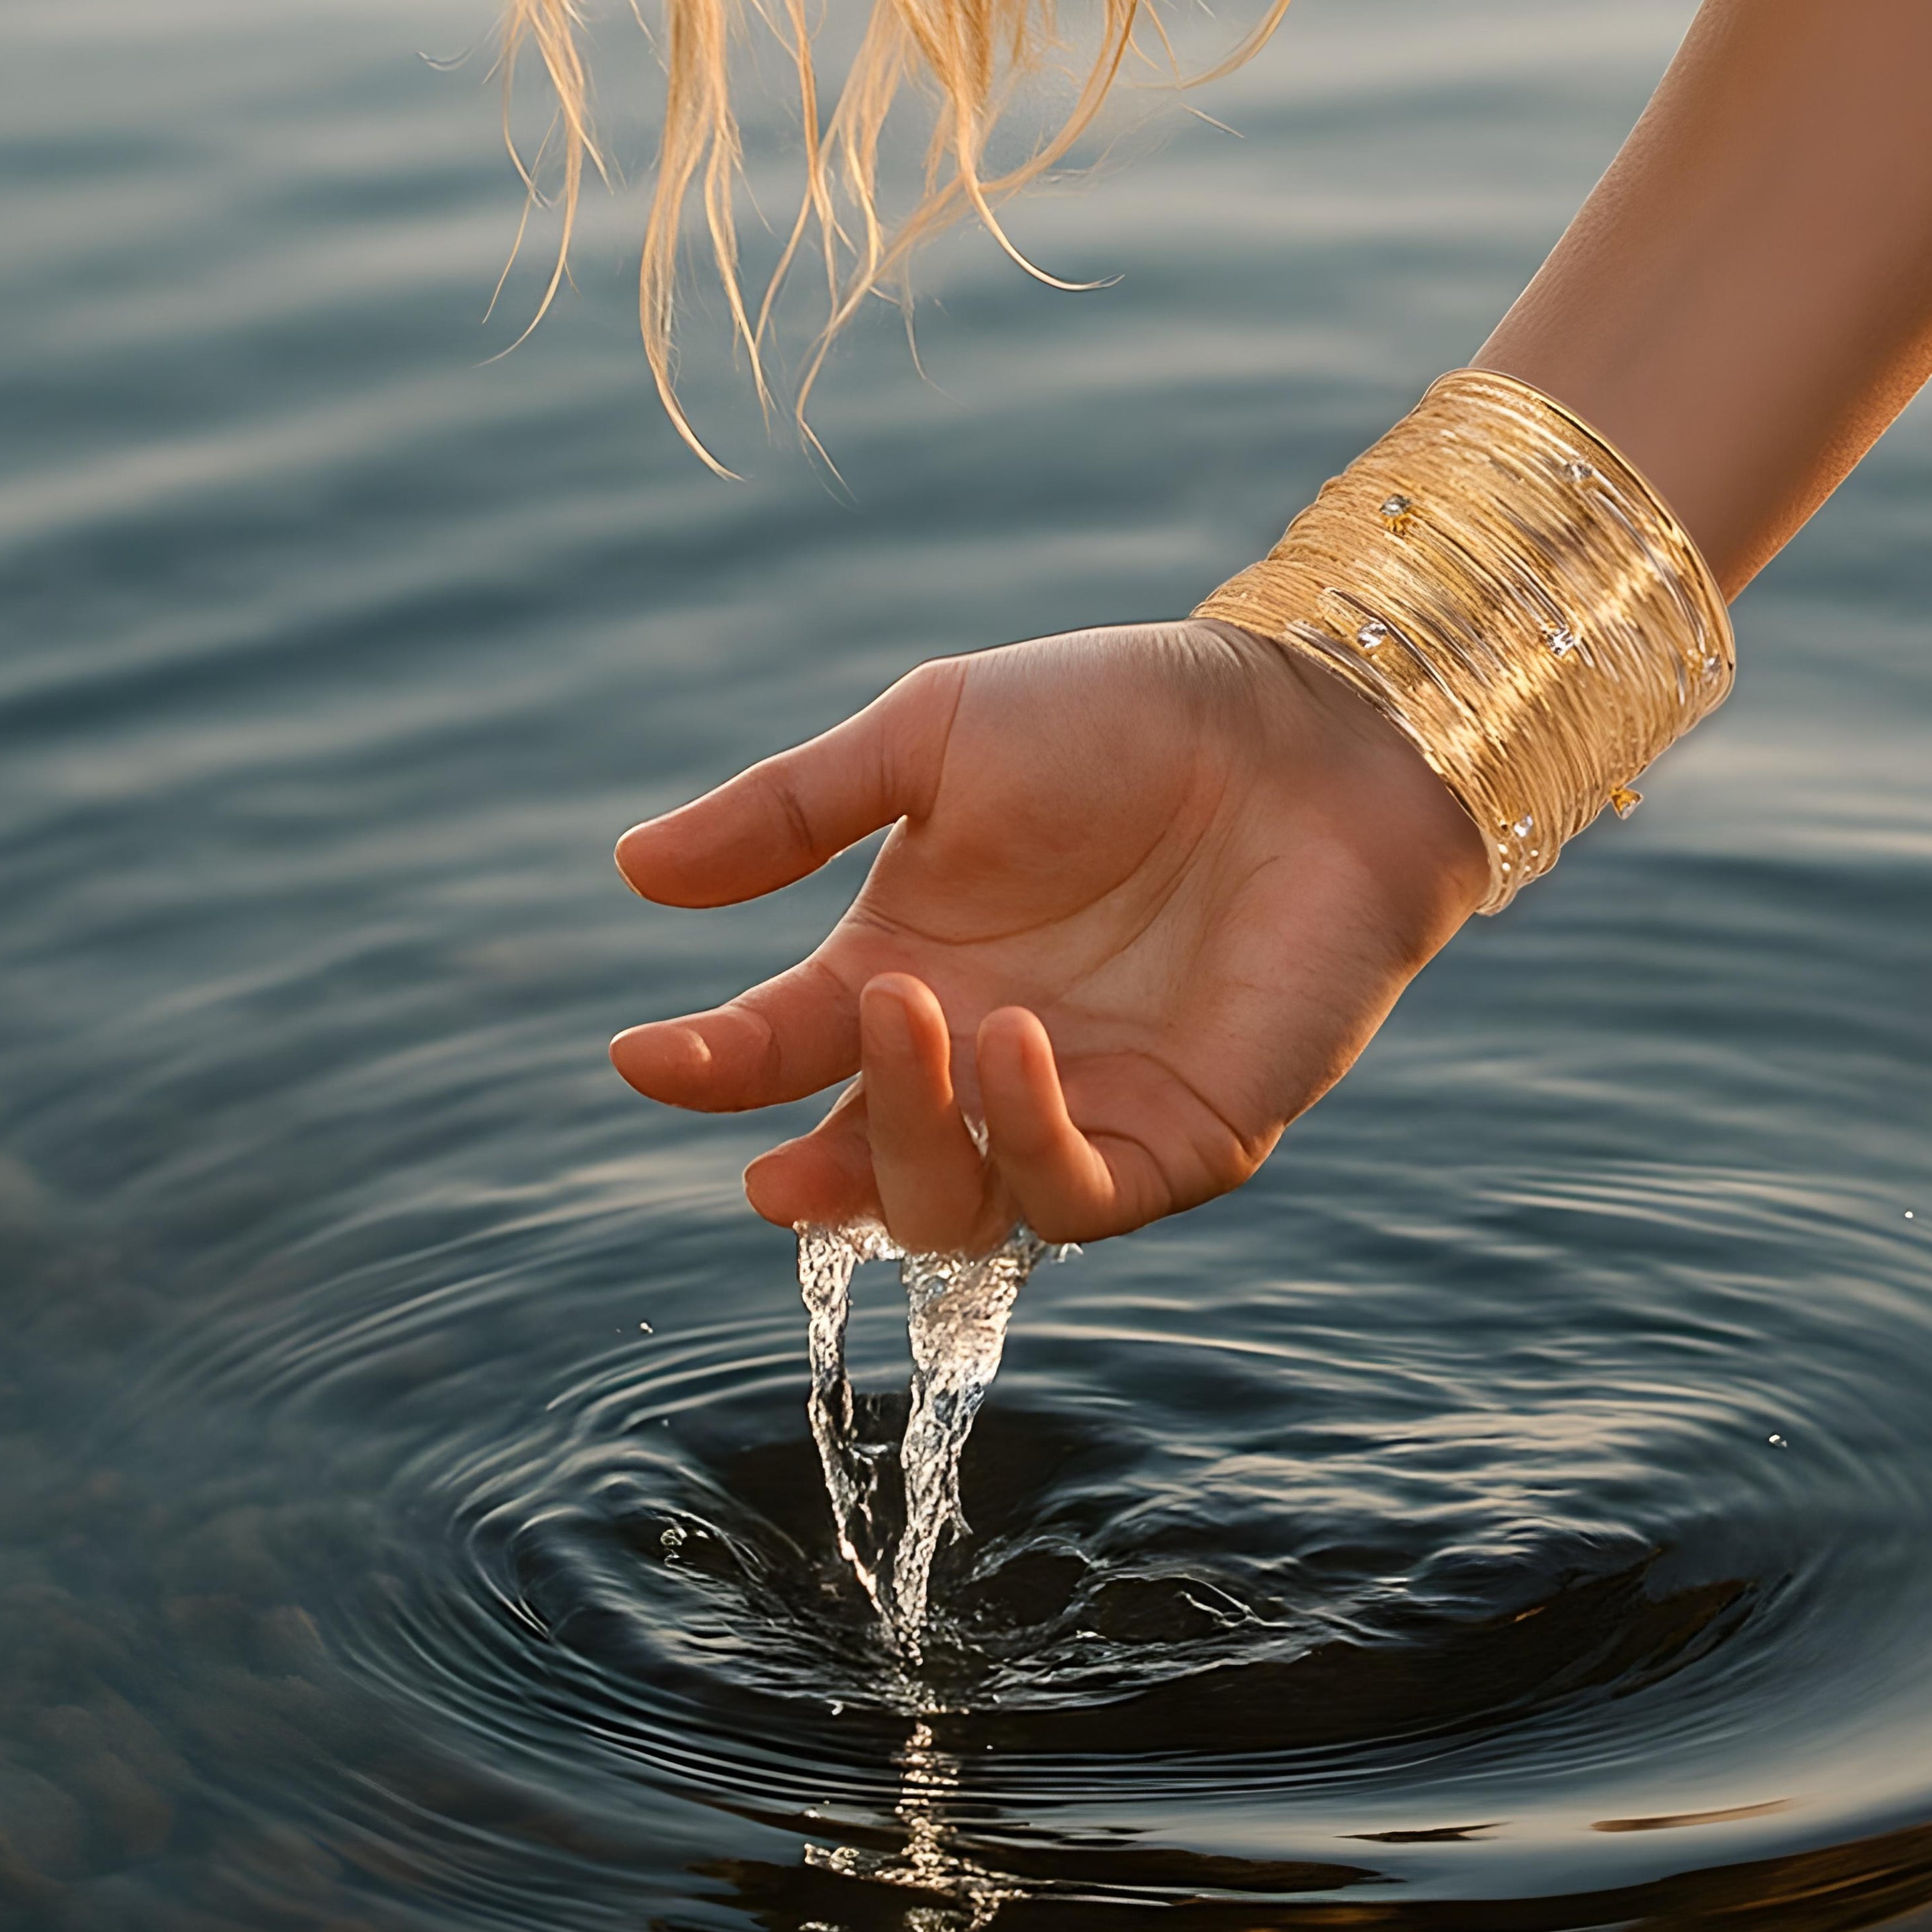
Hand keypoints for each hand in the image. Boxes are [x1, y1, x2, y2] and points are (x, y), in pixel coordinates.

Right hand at [608, 620, 1488, 1249]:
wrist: (1299, 725)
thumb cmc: (1122, 719)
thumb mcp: (931, 738)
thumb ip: (790, 811)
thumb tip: (632, 871)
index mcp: (909, 971)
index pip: (785, 1057)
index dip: (711, 1069)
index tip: (646, 1058)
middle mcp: (980, 1062)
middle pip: (868, 1171)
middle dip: (828, 1147)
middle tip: (857, 1020)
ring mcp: (1082, 1110)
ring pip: (958, 1212)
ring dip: (915, 1139)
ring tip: (932, 1012)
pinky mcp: (1184, 1141)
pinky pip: (1081, 1201)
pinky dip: (1030, 1144)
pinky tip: (1018, 1043)